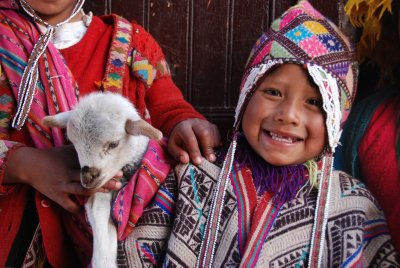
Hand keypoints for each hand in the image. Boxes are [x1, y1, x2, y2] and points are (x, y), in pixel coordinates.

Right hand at [4, 145, 121, 213]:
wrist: (29, 164)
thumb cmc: (52, 156)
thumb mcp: (67, 150)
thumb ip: (82, 151)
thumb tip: (100, 147)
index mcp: (72, 160)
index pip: (92, 165)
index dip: (105, 168)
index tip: (119, 171)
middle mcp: (69, 171)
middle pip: (90, 177)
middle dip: (106, 180)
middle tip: (119, 183)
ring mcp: (62, 184)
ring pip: (83, 190)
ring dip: (97, 192)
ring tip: (109, 192)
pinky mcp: (55, 195)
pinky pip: (68, 205)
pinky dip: (77, 209)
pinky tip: (84, 210)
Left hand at [168, 118, 220, 164]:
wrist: (185, 125)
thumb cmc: (179, 139)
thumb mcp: (173, 146)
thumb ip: (178, 153)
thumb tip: (186, 160)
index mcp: (184, 128)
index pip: (190, 138)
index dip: (195, 151)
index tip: (198, 162)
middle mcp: (196, 123)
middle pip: (204, 133)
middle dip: (208, 148)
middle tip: (210, 160)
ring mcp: (206, 123)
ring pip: (213, 134)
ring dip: (213, 147)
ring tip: (210, 156)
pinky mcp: (213, 126)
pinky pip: (218, 135)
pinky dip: (217, 145)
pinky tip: (213, 150)